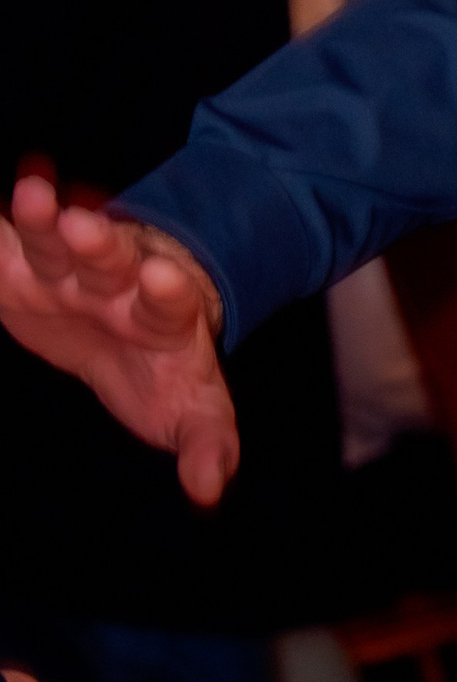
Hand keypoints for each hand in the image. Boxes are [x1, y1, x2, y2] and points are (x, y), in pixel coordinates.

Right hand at [0, 173, 237, 504]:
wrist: (128, 325)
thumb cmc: (165, 371)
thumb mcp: (193, 410)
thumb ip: (206, 443)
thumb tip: (210, 490)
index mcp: (162, 315)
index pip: (168, 301)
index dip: (166, 290)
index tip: (162, 280)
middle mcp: (115, 282)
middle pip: (107, 259)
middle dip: (96, 243)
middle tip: (84, 223)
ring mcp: (65, 268)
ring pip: (53, 238)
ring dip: (41, 217)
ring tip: (32, 191)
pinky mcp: (18, 266)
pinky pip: (3, 241)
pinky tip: (2, 196)